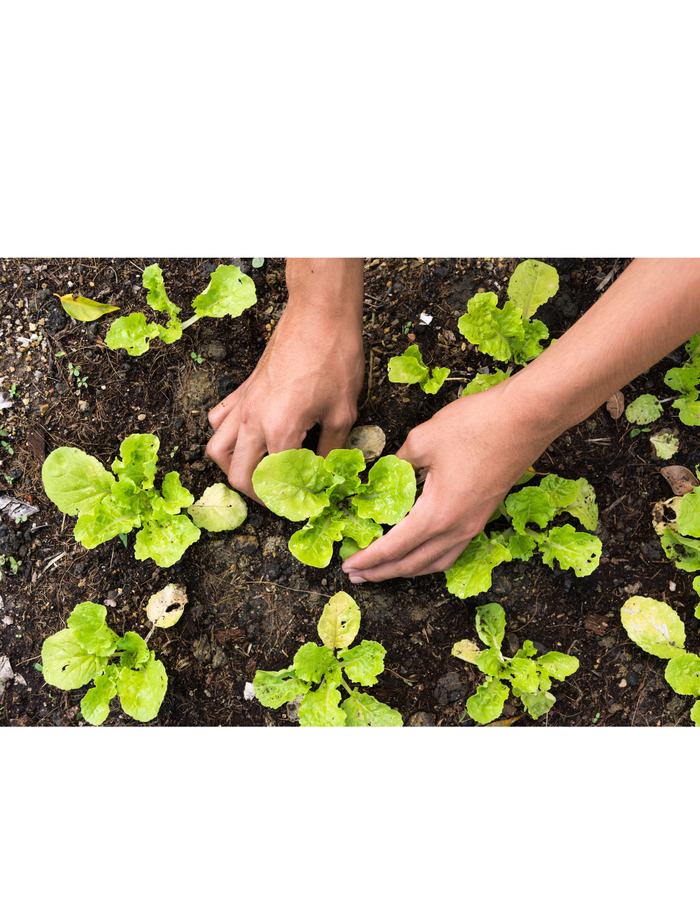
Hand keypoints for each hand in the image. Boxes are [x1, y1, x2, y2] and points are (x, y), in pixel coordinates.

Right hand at [206, 259, 364, 502]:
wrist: (319, 314)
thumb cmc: (335, 358)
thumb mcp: (343, 412)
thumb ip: (331, 450)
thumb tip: (326, 476)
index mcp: (280, 430)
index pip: (276, 482)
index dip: (292, 500)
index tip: (308, 503)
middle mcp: (253, 420)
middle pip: (239, 476)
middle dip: (259, 494)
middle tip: (283, 497)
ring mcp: (243, 404)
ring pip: (218, 450)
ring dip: (235, 468)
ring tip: (260, 472)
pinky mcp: (242, 389)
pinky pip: (219, 421)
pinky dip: (227, 437)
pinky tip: (250, 439)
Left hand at [342, 380, 552, 581]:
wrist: (527, 418)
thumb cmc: (476, 425)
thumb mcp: (422, 439)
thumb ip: (397, 462)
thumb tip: (383, 473)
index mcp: (437, 514)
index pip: (394, 547)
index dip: (368, 559)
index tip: (348, 566)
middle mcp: (457, 528)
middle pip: (413, 564)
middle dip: (382, 572)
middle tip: (357, 574)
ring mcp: (474, 525)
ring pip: (435, 562)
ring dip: (407, 569)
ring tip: (384, 570)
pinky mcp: (483, 515)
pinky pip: (452, 551)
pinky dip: (430, 559)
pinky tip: (420, 552)